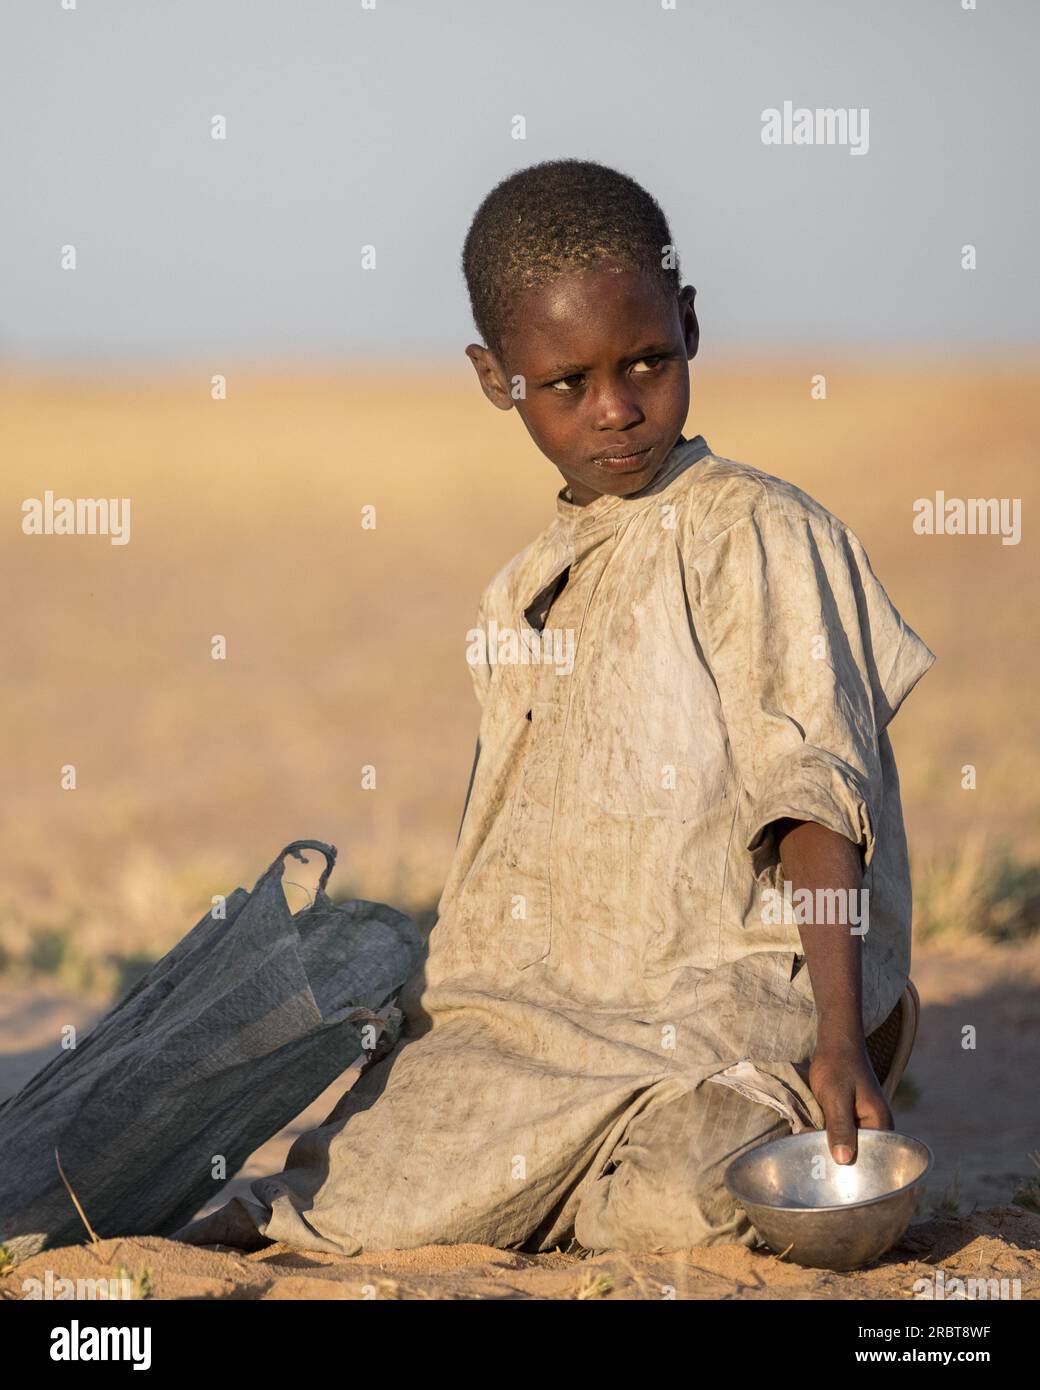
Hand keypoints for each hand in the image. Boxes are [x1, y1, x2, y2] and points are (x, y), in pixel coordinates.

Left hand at [807, 1040, 892, 1163]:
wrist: (835, 1044)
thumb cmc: (838, 1066)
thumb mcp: (836, 1097)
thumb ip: (841, 1126)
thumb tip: (843, 1160)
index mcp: (881, 1125)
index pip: (871, 1158)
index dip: (852, 1169)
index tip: (827, 1173)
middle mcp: (876, 1128)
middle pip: (858, 1155)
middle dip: (837, 1160)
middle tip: (812, 1164)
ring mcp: (862, 1124)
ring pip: (846, 1146)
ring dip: (828, 1149)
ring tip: (808, 1156)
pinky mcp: (849, 1120)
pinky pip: (839, 1136)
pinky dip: (826, 1138)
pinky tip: (809, 1142)